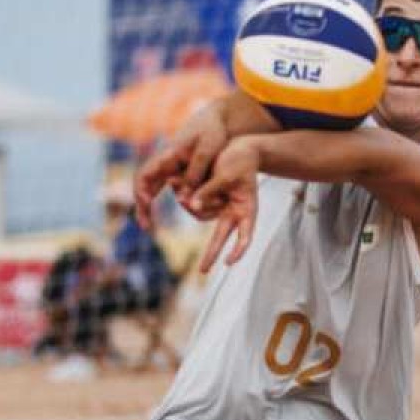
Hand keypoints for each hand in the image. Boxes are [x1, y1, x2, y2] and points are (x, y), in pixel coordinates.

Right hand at [132, 103, 229, 228]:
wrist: (218, 118)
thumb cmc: (213, 131)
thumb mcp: (207, 151)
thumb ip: (196, 173)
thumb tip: (184, 199)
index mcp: (168, 155)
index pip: (145, 174)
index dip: (142, 191)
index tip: (146, 205)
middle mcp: (165, 162)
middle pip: (145, 185)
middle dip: (142, 205)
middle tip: (144, 226)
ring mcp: (172, 166)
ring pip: (154, 188)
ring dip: (150, 206)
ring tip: (150, 226)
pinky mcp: (181, 169)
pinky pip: (168, 187)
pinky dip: (163, 200)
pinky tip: (165, 214)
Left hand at [187, 138, 261, 271]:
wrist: (239, 148)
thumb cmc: (239, 162)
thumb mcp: (225, 176)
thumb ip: (209, 192)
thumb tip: (191, 206)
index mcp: (246, 210)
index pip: (245, 235)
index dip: (238, 249)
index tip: (229, 262)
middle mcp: (234, 212)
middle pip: (221, 236)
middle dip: (211, 254)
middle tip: (203, 271)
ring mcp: (221, 207)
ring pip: (200, 214)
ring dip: (189, 203)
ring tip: (175, 180)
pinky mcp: (209, 199)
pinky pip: (194, 203)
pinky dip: (185, 196)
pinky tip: (174, 182)